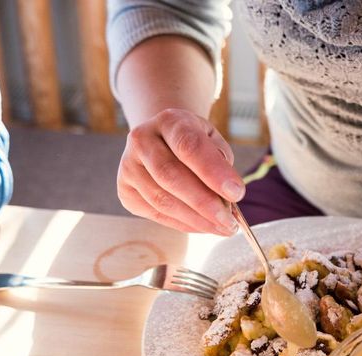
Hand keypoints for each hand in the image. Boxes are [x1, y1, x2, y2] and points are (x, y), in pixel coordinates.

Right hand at [117, 108, 243, 234]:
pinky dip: (183, 224)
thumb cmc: (192, 142)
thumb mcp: (211, 140)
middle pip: (171, 176)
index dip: (213, 172)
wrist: (161, 140)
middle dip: (204, 204)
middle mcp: (142, 140)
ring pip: (162, 200)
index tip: (237, 193)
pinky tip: (203, 226)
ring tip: (221, 228)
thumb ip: (220, 162)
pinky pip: (156, 214)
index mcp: (168, 121)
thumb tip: (227, 198)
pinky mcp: (125, 191)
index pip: (188, 146)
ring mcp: (128, 166)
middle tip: (229, 223)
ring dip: (196, 220)